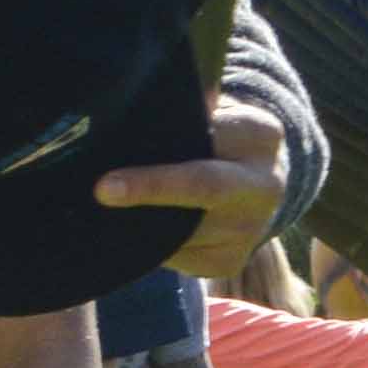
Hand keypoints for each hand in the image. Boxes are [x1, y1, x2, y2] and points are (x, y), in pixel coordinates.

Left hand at [95, 95, 288, 281]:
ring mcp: (250, 229)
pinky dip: (148, 245)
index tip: (127, 149)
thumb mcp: (216, 113)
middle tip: (103, 189)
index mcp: (260, 136)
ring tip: (106, 207)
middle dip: (152, 187)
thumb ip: (187, 107)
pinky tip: (132, 230)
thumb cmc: (218, 142)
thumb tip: (137, 105)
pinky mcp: (230, 261)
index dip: (175, 138)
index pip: (213, 133)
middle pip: (204, 185)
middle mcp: (264, 186)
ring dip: (139, 220)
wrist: (257, 188)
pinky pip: (176, 256)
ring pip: (182, 229)